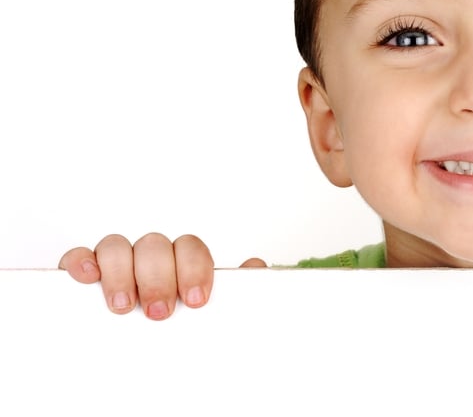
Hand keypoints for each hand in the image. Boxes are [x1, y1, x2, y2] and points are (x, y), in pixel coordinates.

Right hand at [59, 233, 265, 319]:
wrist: (160, 361)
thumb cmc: (189, 332)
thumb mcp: (218, 317)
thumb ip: (240, 291)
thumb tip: (257, 269)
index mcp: (183, 264)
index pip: (191, 248)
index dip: (194, 269)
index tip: (196, 300)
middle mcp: (152, 260)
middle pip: (154, 246)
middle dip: (157, 278)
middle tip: (159, 312)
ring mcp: (119, 265)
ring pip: (117, 247)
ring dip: (120, 273)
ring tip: (123, 305)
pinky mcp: (88, 276)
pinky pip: (80, 256)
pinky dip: (82, 261)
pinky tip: (88, 277)